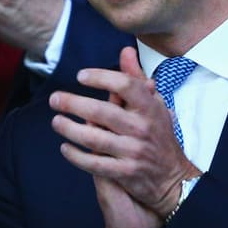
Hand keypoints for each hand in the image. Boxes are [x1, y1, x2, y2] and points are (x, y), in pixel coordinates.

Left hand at [50, 47, 200, 220]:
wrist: (173, 177)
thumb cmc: (158, 135)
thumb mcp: (154, 105)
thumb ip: (136, 78)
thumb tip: (126, 50)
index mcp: (150, 108)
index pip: (125, 85)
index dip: (101, 77)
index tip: (81, 76)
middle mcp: (142, 128)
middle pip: (102, 112)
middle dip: (73, 104)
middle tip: (54, 99)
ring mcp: (133, 152)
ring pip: (94, 139)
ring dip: (70, 129)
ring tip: (56, 121)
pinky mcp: (125, 173)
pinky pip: (95, 164)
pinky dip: (76, 156)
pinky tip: (65, 147)